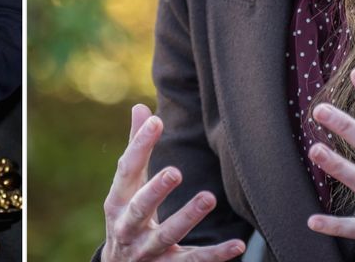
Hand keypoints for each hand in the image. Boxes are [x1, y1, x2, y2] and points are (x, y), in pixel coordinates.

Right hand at [100, 104, 245, 261]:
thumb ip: (136, 149)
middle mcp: (128, 227)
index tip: (156, 122)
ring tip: (208, 198)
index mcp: (117, 201)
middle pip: (141, 208)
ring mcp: (147, 250)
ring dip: (187, 218)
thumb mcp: (126, 187)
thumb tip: (142, 108)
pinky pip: (193, 261)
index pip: (126, 170)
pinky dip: (216, 254)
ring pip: (167, 235)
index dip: (139, 146)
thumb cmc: (127, 216)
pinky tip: (237, 244)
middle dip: (156, 190)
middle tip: (175, 171)